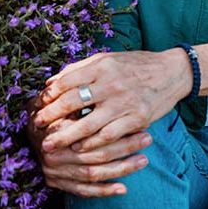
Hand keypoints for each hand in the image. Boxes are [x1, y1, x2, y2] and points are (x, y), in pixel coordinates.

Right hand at [25, 94, 153, 196]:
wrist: (24, 130)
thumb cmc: (45, 108)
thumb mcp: (54, 98)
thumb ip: (73, 94)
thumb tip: (102, 88)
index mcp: (54, 129)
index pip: (90, 131)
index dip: (117, 128)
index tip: (142, 123)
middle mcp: (53, 153)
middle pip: (95, 153)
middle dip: (124, 147)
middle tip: (147, 139)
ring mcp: (55, 170)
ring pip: (93, 173)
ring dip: (121, 169)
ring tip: (144, 160)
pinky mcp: (56, 184)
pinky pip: (82, 191)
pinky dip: (103, 191)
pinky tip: (123, 189)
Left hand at [34, 49, 190, 153]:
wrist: (172, 73)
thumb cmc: (135, 65)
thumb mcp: (108, 59)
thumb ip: (80, 69)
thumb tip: (52, 82)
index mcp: (102, 66)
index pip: (67, 81)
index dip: (49, 95)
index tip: (37, 105)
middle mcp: (112, 83)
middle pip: (73, 103)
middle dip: (50, 117)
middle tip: (36, 127)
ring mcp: (125, 103)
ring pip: (88, 124)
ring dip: (66, 137)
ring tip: (50, 145)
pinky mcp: (137, 119)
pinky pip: (109, 136)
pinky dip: (92, 144)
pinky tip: (79, 149)